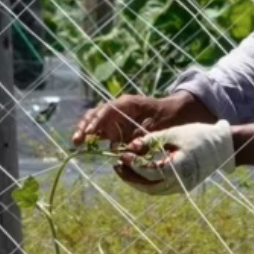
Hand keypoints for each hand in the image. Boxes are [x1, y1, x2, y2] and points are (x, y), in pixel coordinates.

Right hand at [72, 91, 209, 148]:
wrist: (176, 114)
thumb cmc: (169, 117)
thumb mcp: (160, 126)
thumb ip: (144, 138)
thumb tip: (129, 149)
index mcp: (128, 103)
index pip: (108, 110)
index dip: (98, 121)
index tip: (91, 132)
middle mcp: (118, 108)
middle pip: (96, 113)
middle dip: (85, 125)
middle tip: (77, 140)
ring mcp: (116, 118)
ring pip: (95, 121)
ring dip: (85, 131)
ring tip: (77, 143)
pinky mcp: (116, 128)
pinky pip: (101, 131)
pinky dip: (93, 138)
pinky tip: (87, 146)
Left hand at [122, 121, 234, 195]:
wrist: (223, 147)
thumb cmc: (198, 136)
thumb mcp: (174, 134)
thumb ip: (152, 141)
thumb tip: (131, 146)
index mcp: (177, 169)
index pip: (148, 171)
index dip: (133, 164)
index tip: (122, 154)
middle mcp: (178, 183)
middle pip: (147, 186)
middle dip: (130, 176)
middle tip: (116, 166)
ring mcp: (180, 187)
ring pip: (152, 190)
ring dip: (136, 181)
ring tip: (123, 169)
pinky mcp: (182, 186)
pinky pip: (160, 188)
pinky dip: (147, 182)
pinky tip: (138, 172)